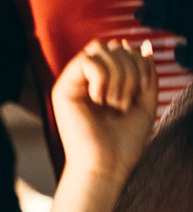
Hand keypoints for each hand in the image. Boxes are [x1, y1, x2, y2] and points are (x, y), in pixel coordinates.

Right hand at [51, 40, 157, 180]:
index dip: (138, 61)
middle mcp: (86, 80)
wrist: (106, 166)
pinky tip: (100, 99)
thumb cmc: (124, 142)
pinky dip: (102, 78)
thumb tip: (146, 45)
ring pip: (100, 49)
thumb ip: (147, 74)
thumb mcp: (146, 102)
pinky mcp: (63, 89)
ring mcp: (73, 83)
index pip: (120, 50)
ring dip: (118, 75)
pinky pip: (87, 61)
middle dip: (130, 69)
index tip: (142, 88)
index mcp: (104, 82)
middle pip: (111, 46)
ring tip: (115, 102)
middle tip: (126, 100)